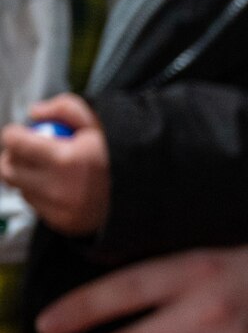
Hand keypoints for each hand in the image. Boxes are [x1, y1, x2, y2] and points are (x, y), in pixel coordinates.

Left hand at [0, 94, 111, 235]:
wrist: (149, 192)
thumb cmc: (123, 156)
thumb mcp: (100, 122)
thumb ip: (65, 108)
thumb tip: (36, 113)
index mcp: (67, 160)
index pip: (15, 143)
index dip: (14, 134)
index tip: (21, 133)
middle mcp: (60, 188)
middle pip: (8, 169)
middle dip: (14, 157)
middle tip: (28, 151)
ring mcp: (60, 209)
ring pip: (21, 188)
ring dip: (28, 177)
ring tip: (52, 170)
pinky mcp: (63, 224)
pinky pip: (37, 206)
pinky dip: (43, 195)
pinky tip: (63, 187)